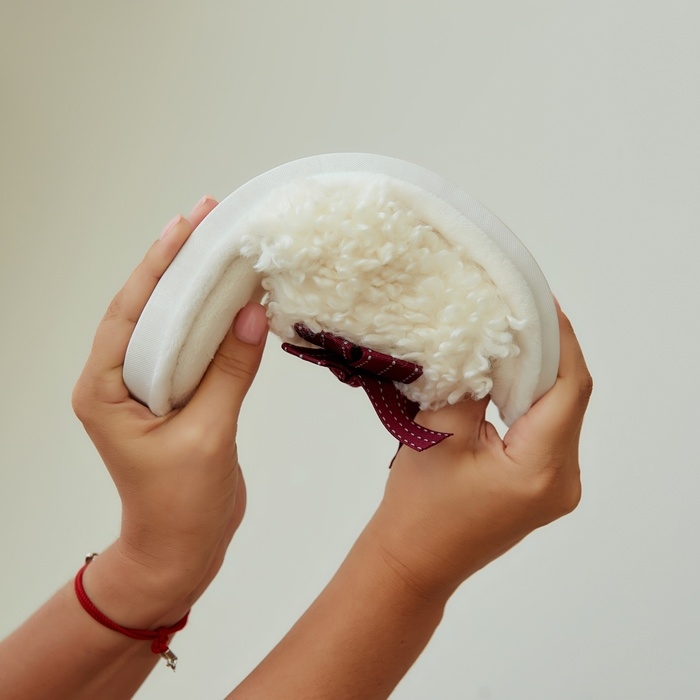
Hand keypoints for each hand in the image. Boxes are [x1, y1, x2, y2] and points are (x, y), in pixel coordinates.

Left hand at [71, 197, 267, 625]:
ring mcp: (146, 387)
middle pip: (147, 308)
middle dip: (177, 263)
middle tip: (209, 217)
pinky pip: (191, 347)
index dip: (158, 264)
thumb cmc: (182, 506)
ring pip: (170, 324)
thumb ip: (228, 371)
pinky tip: (235, 298)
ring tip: (223, 246)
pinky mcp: (174, 396)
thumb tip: (253, 311)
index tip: (186, 224)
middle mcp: (118, 380)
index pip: (129, 311)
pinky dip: (213, 321)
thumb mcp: (207, 435)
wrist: (182, 550)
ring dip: (195, 287)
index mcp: (104, 388)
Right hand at [371, 304, 591, 599]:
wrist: (413, 561)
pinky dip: (529, 399)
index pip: (570, 387)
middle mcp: (563, 480)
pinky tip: (506, 377)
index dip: (560, 338)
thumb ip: (472, 383)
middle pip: (569, 398)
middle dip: (547, 351)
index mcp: (542, 469)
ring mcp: (557, 485)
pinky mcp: (542, 484)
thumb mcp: (440, 434)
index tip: (539, 301)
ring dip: (537, 374)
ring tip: (509, 337)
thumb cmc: (418, 508)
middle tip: (518, 311)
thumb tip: (490, 339)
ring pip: (559, 412)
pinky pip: (546, 429)